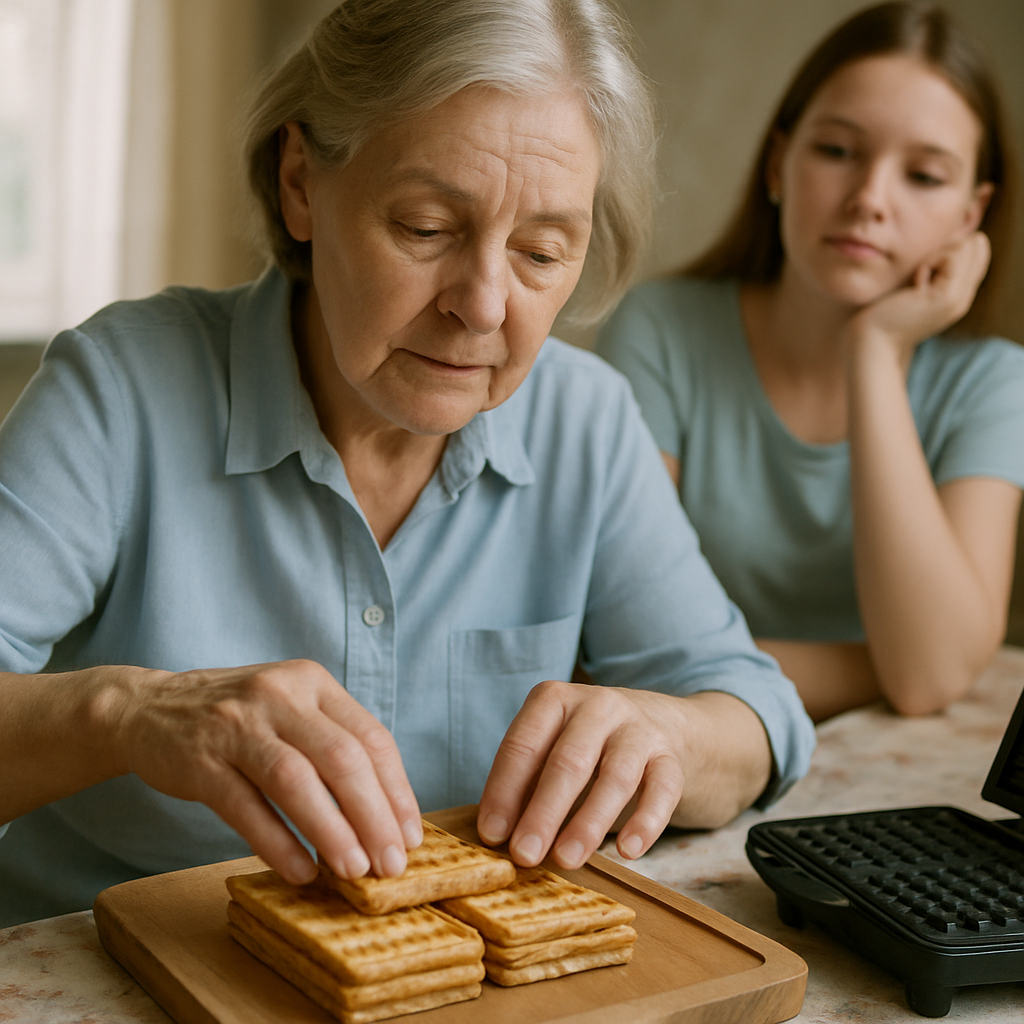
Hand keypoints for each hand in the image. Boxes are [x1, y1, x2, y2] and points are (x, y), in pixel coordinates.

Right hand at [106, 659, 421, 884]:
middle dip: (374, 816)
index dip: (397, 790)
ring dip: (332, 831)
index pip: (371, 737)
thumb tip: (385, 813)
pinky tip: (301, 871)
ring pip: (297, 780)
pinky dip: (278, 843)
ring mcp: (237, 726)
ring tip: (354, 871)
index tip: (410, 835)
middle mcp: (279, 695)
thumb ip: (333, 742)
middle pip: (342, 758)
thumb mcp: (290, 708)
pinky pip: (246, 807)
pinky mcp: (200, 760)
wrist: (147, 708)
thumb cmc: (236, 719)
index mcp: (312, 682)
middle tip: (391, 864)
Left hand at [475, 681, 684, 869]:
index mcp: (554, 699)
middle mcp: (597, 706)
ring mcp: (637, 728)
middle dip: (543, 811)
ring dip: (588, 822)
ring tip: (567, 860)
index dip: (504, 790)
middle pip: (568, 761)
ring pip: (615, 776)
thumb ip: (526, 786)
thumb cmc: (587, 747)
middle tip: (524, 855)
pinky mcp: (670, 755)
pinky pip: (662, 789)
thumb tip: (499, 836)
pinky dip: (646, 821)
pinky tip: (628, 851)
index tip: (492, 834)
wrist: (662, 723)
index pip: (523, 745)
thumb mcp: (550, 750)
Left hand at [847, 231, 990, 359]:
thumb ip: (933, 266)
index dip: (949, 248)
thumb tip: (950, 238)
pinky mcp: (948, 297)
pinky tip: (915, 287)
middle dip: (945, 248)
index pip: (976, 250)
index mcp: (957, 293)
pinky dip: (929, 263)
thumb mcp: (912, 284)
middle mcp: (964, 296)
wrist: (873, 340)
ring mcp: (959, 298)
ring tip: (917, 282)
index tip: (921, 272)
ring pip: (967, 247)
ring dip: (935, 256)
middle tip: (919, 276)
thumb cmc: (882, 310)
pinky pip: (952, 257)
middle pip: (976, 244)